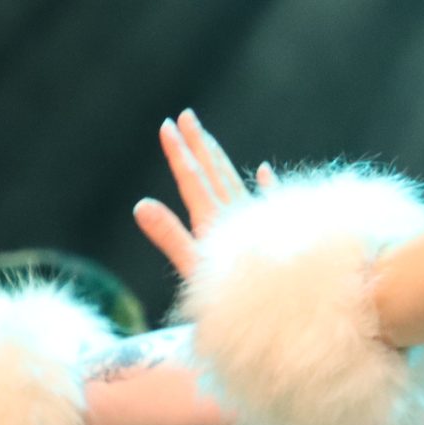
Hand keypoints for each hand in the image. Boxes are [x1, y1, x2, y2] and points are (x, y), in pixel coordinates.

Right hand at [133, 109, 273, 279]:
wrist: (282, 309)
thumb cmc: (232, 295)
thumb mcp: (194, 268)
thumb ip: (169, 235)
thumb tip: (141, 205)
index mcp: (214, 220)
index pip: (193, 177)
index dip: (178, 151)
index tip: (166, 125)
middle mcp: (237, 214)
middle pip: (215, 171)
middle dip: (198, 143)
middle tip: (186, 115)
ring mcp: (258, 221)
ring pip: (236, 181)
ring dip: (220, 158)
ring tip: (207, 138)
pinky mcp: (276, 233)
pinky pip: (271, 201)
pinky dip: (267, 185)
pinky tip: (266, 171)